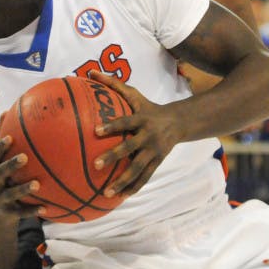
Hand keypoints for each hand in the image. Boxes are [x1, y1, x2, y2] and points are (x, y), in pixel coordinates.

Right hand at [0, 135, 41, 219]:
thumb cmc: (4, 181)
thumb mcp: (1, 167)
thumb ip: (7, 146)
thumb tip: (8, 112)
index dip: (0, 148)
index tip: (10, 138)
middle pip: (0, 174)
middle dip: (11, 165)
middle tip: (24, 157)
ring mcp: (0, 200)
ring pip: (11, 194)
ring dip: (23, 189)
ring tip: (37, 184)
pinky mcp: (9, 213)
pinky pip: (22, 212)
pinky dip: (33, 211)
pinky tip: (45, 209)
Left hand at [89, 70, 181, 197]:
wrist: (179, 122)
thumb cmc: (149, 107)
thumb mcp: (134, 94)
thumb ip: (112, 84)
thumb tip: (89, 71)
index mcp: (142, 119)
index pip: (126, 122)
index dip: (112, 126)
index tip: (95, 131)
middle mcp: (149, 136)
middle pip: (131, 148)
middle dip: (114, 157)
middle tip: (95, 165)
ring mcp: (154, 152)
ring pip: (139, 169)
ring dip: (123, 181)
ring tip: (106, 192)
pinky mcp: (157, 162)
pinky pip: (144, 178)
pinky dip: (133, 188)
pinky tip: (119, 197)